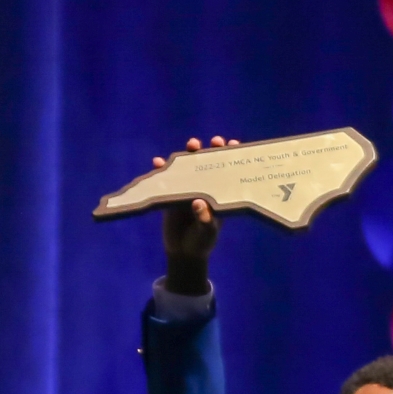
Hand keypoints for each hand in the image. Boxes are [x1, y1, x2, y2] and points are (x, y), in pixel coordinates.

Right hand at [159, 136, 237, 287]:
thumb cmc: (202, 242)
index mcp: (219, 196)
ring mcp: (188, 188)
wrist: (183, 252)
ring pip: (188, 166)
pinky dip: (161, 169)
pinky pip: (165, 177)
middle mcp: (205, 187)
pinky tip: (158, 162)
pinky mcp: (171, 193)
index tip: (234, 143)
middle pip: (208, 164)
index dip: (231, 157)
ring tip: (192, 144)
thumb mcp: (207, 233)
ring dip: (188, 153)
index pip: (227, 173)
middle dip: (211, 150)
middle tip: (215, 141)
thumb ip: (205, 221)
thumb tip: (199, 203)